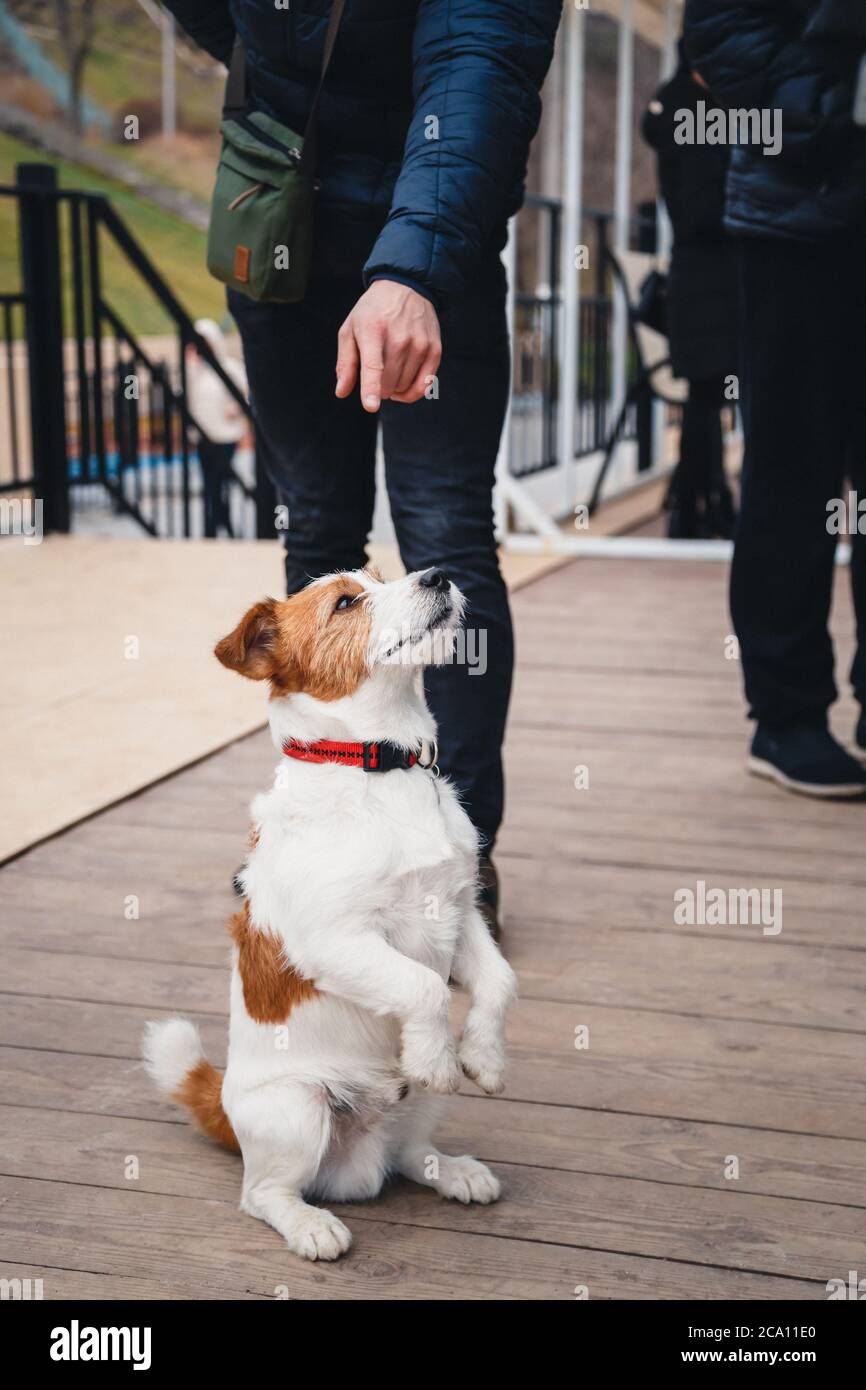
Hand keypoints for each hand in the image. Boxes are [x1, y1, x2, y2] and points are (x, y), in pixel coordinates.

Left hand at [335, 280, 440, 411]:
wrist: (406, 287)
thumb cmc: (373, 312)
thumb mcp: (350, 329)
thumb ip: (345, 362)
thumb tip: (342, 392)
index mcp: (373, 330)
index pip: (373, 365)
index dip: (371, 388)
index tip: (371, 406)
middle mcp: (399, 337)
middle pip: (387, 384)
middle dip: (378, 388)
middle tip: (375, 372)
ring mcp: (420, 344)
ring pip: (404, 387)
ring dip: (394, 388)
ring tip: (389, 371)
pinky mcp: (434, 350)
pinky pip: (424, 386)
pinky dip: (411, 393)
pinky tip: (403, 387)